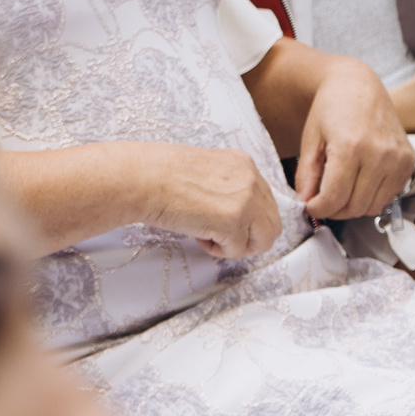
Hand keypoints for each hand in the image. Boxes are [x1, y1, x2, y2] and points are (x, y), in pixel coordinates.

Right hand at [139, 144, 283, 258]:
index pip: (266, 201)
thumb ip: (228, 187)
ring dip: (238, 245)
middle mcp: (251, 180)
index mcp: (245, 164)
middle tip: (221, 236)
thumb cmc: (161, 176)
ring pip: (264, 239)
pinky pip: (238, 250)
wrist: (141, 179)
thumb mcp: (207, 171)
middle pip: (272, 222)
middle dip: (249, 236)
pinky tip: (198, 235)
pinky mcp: (232, 222)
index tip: (223, 220)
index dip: (247, 218)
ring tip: (210, 236)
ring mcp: (245, 201)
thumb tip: (238, 214)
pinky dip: (218, 250)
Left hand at [297, 55, 414, 219]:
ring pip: (373, 206)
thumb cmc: (331, 108)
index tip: (310, 205)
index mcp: (351, 147)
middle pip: (354, 206)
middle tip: (323, 198)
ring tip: (341, 189)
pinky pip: (389, 195)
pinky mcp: (409, 160)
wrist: (358, 84)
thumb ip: (306, 175)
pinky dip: (372, 196)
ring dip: (353, 206)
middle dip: (334, 209)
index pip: (334, 199)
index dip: (318, 208)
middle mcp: (380, 154)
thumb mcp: (310, 139)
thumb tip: (306, 203)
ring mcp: (398, 158)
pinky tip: (360, 181)